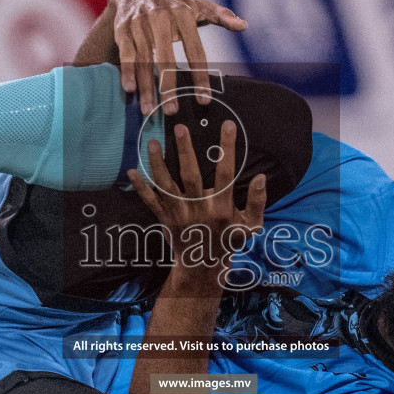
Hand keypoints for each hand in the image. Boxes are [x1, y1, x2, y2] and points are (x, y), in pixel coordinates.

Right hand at [109, 0, 246, 115]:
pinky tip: (130, 90)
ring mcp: (140, 24)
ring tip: (150, 110)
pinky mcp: (123, 29)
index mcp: (183, 14)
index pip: (195, 50)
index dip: (200, 76)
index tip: (203, 100)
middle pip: (166, 58)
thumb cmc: (174, 5)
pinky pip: (126, 54)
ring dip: (146, 87)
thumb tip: (244, 25)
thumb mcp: (197, 6)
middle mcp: (160, 18)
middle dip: (168, 87)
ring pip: (144, 60)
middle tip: (172, 111)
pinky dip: (127, 72)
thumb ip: (221, 16)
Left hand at [127, 121, 266, 280]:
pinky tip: (131, 171)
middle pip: (190, 175)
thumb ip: (258, 202)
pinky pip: (150, 202)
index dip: (227, 149)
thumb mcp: (250, 226)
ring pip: (166, 185)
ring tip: (151, 142)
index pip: (225, 173)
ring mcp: (179, 214)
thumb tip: (262, 177)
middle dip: (184, 150)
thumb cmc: (229, 242)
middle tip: (180, 127)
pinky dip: (140, 188)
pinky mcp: (165, 219)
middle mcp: (198, 209)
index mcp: (221, 208)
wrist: (203, 267)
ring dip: (157, 163)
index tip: (227, 125)